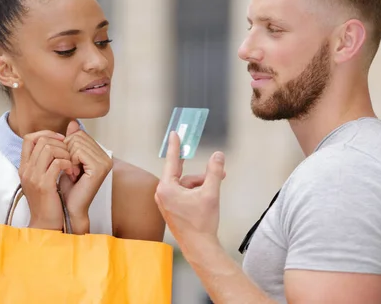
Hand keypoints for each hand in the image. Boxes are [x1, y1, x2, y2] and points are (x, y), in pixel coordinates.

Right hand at [19, 130, 77, 230]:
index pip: (29, 138)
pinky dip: (68, 164)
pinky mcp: (44, 185)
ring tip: (72, 164)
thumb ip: (49, 159)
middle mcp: (26, 170)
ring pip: (49, 149)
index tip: (61, 141)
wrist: (46, 223)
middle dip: (61, 144)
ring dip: (65, 153)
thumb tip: (62, 139)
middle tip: (70, 155)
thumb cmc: (49, 200)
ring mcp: (34, 177)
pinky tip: (72, 172)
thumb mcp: (44, 177)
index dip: (47, 134)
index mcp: (25, 166)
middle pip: (42, 141)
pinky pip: (56, 163)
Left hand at [59, 121, 112, 233]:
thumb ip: (72, 140)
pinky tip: (73, 173)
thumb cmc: (69, 187)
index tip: (69, 163)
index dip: (68, 145)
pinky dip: (71, 161)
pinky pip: (78, 152)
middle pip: (79, 136)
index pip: (80, 134)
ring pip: (77, 143)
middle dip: (67, 150)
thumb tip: (72, 122)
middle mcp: (106, 157)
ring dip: (68, 157)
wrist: (70, 207)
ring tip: (72, 172)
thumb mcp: (68, 158)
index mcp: (101, 154)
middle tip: (69, 168)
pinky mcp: (99, 168)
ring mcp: (105, 162)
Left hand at [154, 132, 225, 252]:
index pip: (173, 161)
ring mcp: (165, 202)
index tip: (174, 133)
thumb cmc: (202, 222)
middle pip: (182, 174)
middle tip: (213, 168)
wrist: (199, 247)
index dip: (176, 145)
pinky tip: (207, 199)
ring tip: (214, 192)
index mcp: (167, 188)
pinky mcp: (170, 209)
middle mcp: (162, 194)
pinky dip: (195, 193)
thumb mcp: (211, 192)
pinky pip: (183, 193)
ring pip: (185, 185)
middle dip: (200, 174)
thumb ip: (214, 171)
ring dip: (200, 185)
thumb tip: (218, 155)